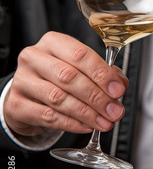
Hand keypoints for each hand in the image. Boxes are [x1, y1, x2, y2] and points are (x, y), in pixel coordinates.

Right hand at [4, 32, 128, 136]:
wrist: (27, 94)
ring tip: (104, 122)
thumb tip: (119, 86)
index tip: (118, 90)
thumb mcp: (80, 68)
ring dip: (86, 113)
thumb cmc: (57, 77)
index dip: (102, 74)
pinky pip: (47, 116)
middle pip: (69, 77)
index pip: (80, 54)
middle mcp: (34, 57)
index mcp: (53, 42)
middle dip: (97, 97)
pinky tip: (86, 126)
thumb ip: (103, 73)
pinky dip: (71, 123)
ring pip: (58, 98)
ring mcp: (22, 81)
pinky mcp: (16, 104)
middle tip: (114, 111)